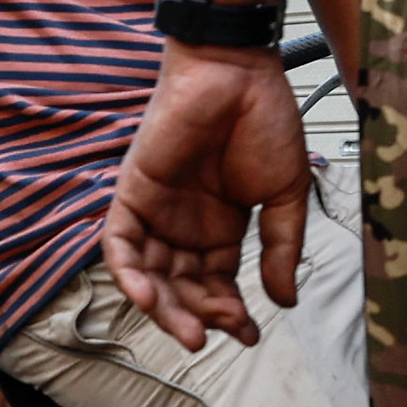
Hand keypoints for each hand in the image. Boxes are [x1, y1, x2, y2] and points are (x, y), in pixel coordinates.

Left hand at [105, 45, 307, 350]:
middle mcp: (186, 224)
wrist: (238, 71)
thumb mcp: (285, 195)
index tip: (248, 335)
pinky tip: (150, 299)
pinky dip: (130, 275)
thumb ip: (282, 247)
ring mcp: (157, 210)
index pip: (218, 285)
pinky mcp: (132, 194)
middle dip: (197, 317)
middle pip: (182, 287)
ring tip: (188, 331)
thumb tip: (285, 300)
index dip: (230, 313)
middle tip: (214, 336)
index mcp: (222, 227)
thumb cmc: (266, 119)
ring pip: (150, 275)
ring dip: (165, 307)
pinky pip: (121, 245)